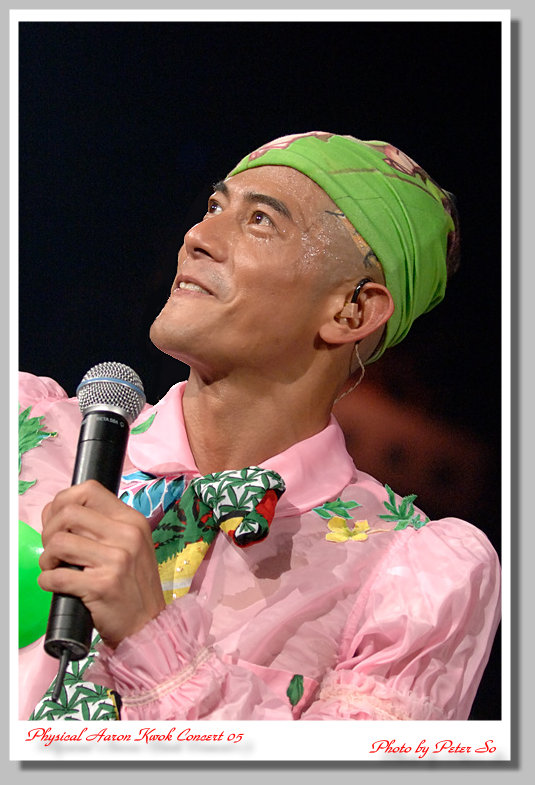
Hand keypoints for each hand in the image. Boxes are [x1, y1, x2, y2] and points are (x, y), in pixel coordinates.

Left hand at [38, 479, 165, 647]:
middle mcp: (127, 535)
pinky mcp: (103, 586)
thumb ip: (102, 526)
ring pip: (58, 542)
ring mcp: (117, 560)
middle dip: (50, 531)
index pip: (88, 490)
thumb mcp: (130, 545)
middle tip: (54, 550)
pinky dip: (48, 581)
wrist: (149, 625)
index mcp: (132, 520)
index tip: (58, 521)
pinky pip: (57, 576)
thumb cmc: (133, 585)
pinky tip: (57, 585)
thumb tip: (58, 513)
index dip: (63, 501)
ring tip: (55, 568)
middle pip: (68, 513)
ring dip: (47, 558)